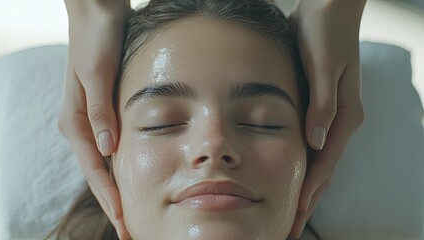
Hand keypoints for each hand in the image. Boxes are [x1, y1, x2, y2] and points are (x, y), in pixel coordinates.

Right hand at [58, 1, 131, 238]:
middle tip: (128, 230)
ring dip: (118, 189)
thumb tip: (107, 149)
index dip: (110, 198)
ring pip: (106, 165)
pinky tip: (134, 179)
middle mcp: (82, 125)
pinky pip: (113, 148)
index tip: (124, 222)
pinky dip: (123, 167)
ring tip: (131, 214)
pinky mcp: (104, 112)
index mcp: (76, 121)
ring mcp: (93, 120)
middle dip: (113, 203)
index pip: (95, 170)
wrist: (98, 13)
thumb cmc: (97, 39)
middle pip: (99, 174)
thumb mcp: (98, 73)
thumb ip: (101, 111)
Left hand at [288, 0, 365, 236]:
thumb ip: (322, 103)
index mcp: (343, 115)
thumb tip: (316, 140)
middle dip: (307, 200)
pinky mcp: (316, 108)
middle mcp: (338, 121)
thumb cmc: (324, 33)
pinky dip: (298, 165)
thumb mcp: (324, 65)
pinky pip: (307, 146)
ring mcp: (327, 116)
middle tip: (291, 228)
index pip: (325, 163)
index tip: (295, 217)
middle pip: (322, 170)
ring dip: (303, 187)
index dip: (309, 192)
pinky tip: (286, 175)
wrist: (325, 10)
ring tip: (288, 211)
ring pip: (315, 162)